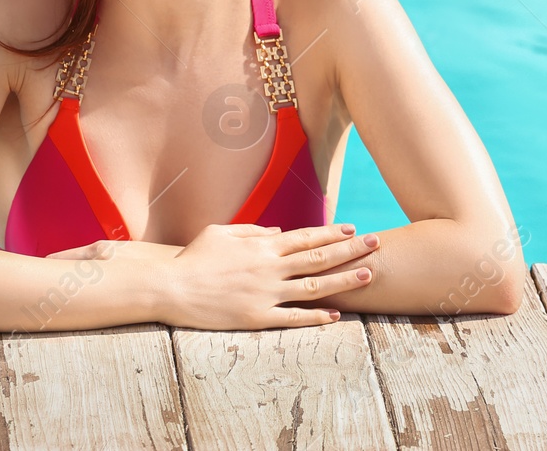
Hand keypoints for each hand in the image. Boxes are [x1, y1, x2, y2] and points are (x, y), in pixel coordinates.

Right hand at [161, 222, 378, 329]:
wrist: (169, 287)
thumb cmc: (193, 258)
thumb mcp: (221, 232)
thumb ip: (252, 230)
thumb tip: (279, 232)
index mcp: (262, 245)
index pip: (306, 237)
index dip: (332, 232)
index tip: (354, 227)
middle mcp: (269, 267)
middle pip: (319, 257)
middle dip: (351, 250)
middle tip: (377, 243)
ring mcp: (265, 294)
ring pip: (314, 287)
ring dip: (345, 281)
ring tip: (369, 275)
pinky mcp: (256, 318)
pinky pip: (293, 318)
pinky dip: (316, 317)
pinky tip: (337, 316)